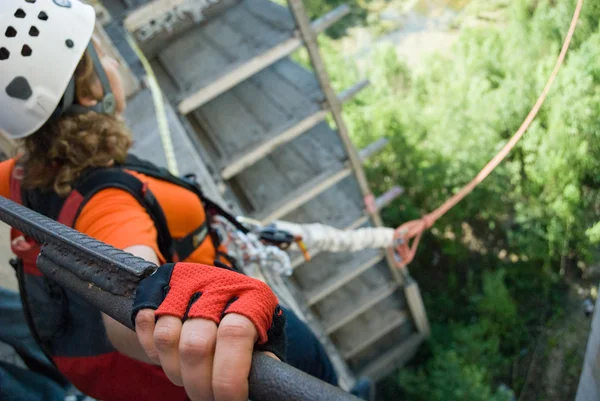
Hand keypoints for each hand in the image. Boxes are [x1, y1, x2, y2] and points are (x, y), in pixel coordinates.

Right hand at [131, 263, 285, 400]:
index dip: (228, 376)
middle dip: (199, 384)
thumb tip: (261, 383)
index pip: (234, 335)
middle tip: (207, 397)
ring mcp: (186, 284)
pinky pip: (145, 323)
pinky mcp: (159, 286)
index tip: (229, 399)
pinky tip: (171, 356)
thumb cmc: (246, 321)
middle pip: (196, 344)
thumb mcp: (266, 335)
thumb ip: (264, 356)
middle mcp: (218, 285)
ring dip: (174, 370)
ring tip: (190, 376)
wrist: (215, 288)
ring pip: (166, 338)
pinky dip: (152, 350)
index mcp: (252, 297)